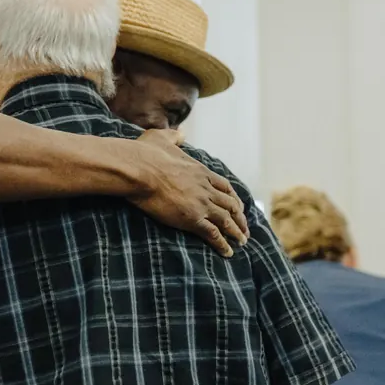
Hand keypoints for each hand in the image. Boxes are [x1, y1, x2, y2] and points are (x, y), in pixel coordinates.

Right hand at [127, 130, 249, 256]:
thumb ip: (173, 136)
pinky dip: (222, 244)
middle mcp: (206, 188)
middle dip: (239, 217)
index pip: (224, 186)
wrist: (140, 170)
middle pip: (230, 204)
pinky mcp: (192, 218)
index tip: (238, 206)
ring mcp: (201, 204)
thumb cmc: (146, 154)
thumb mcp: (161, 138)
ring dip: (236, 232)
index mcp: (200, 171)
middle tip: (244, 227)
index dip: (233, 198)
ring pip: (226, 220)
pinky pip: (213, 234)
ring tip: (242, 242)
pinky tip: (228, 252)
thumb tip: (180, 132)